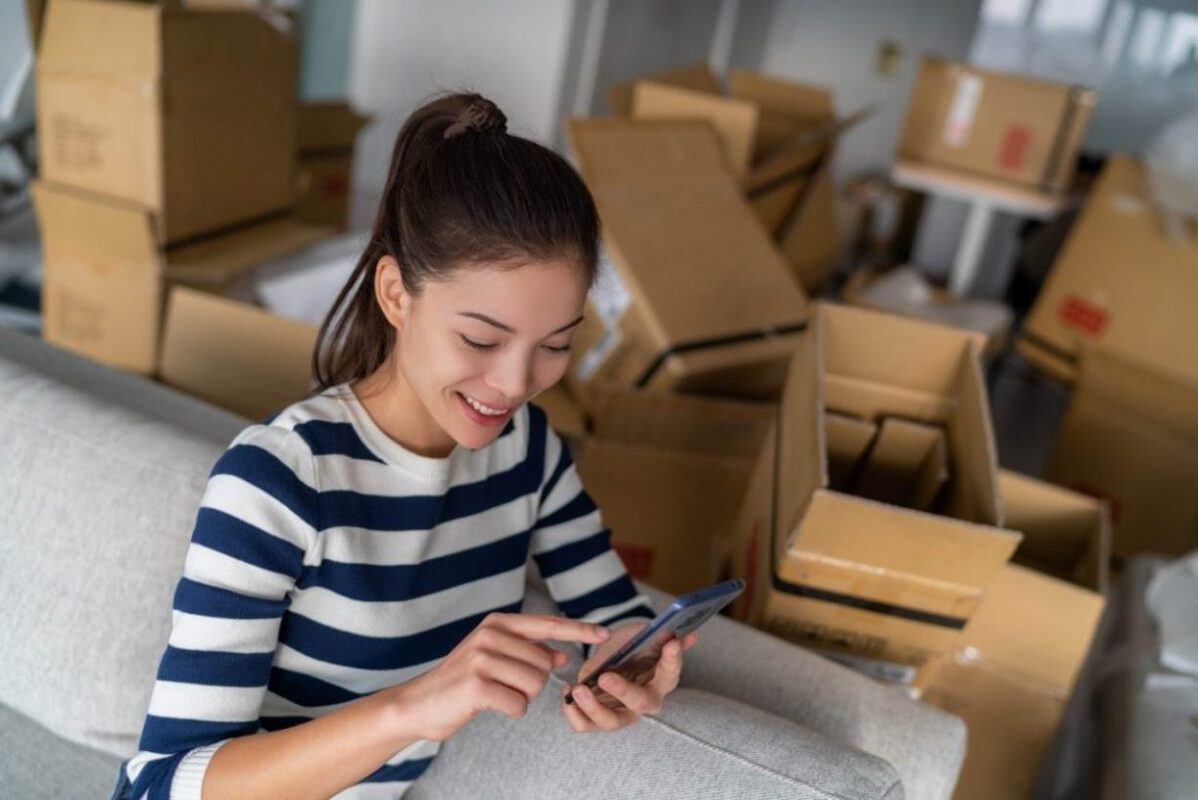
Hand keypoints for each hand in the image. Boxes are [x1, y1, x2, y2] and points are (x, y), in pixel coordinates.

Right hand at [395, 612, 610, 741]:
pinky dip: (511, 710)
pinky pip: (518, 704)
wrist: (420, 703)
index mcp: (498, 623)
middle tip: (504, 685)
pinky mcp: (476, 685)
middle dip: (533, 682)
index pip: (548, 624)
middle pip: (544, 663)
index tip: (605, 634)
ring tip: (496, 694)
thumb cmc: (462, 681)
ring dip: (521, 697)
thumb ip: (529, 652)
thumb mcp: (495, 658)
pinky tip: (489, 706)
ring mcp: (482, 658)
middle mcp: (490, 634)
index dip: (579, 630)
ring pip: (535, 683)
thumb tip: (563, 653)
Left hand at [561, 624, 697, 732]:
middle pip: (640, 703)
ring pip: (612, 722)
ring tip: (577, 689)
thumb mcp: (642, 636)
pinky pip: (586, 726)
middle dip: (623, 691)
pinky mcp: (599, 719)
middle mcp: (645, 701)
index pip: (671, 671)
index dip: (673, 658)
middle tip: (605, 677)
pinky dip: (574, 715)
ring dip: (593, 708)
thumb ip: (658, 636)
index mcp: (662, 679)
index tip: (672, 643)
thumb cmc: (632, 647)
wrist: (613, 657)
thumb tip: (690, 635)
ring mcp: (623, 713)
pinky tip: (567, 694)